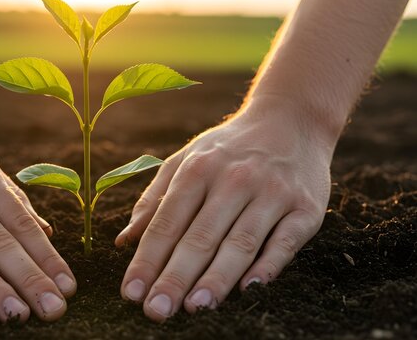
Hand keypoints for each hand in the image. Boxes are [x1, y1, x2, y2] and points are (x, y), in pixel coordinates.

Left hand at [116, 106, 333, 321]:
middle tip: (156, 311)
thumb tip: (124, 240)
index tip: (131, 293)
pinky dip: (268, 265)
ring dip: (216, 278)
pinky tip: (248, 289)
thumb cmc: (227, 148)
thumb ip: (154, 199)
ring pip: (240, 243)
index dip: (147, 260)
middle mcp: (234, 180)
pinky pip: (285, 241)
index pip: (166, 223)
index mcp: (197, 170)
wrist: (292, 120)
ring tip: (193, 308)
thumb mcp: (184, 160)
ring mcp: (272, 193)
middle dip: (175, 277)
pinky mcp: (306, 207)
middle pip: (200, 237)